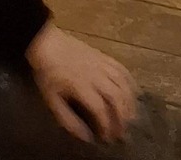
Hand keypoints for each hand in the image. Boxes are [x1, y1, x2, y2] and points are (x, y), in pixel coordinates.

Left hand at [26, 25, 135, 145]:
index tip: (107, 138)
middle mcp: (95, 74)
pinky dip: (130, 81)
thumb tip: (87, 137)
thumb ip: (69, 120)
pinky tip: (133, 92)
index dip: (106, 125)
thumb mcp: (52, 100)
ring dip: (129, 102)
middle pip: (116, 96)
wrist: (46, 42)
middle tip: (122, 132)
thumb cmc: (48, 73)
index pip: (100, 109)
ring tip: (130, 117)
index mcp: (80, 86)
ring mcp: (101, 63)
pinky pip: (121, 68)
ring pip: (122, 83)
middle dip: (122, 117)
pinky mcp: (103, 55)